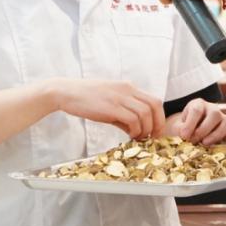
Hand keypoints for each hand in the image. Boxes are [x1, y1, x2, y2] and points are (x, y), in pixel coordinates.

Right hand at [51, 79, 165, 139]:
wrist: (66, 92)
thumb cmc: (86, 99)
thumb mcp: (109, 103)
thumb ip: (123, 115)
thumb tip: (136, 130)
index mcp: (128, 87)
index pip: (154, 101)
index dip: (159, 118)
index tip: (155, 132)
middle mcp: (127, 89)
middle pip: (155, 105)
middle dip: (157, 124)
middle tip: (152, 138)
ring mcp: (119, 97)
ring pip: (145, 113)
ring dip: (145, 129)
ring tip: (137, 138)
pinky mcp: (111, 106)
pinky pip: (132, 119)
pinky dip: (135, 130)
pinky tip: (129, 135)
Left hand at [170, 99, 225, 145]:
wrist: (188, 135)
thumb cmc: (182, 130)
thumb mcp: (177, 128)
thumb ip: (180, 131)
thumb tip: (186, 137)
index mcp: (198, 104)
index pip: (197, 110)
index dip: (190, 123)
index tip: (183, 136)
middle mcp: (212, 109)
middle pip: (215, 114)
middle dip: (203, 129)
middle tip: (194, 141)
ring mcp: (223, 119)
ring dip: (217, 134)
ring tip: (206, 144)